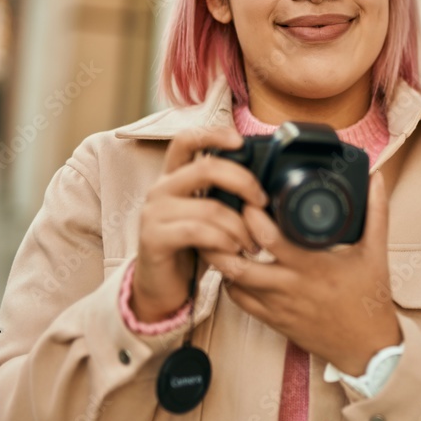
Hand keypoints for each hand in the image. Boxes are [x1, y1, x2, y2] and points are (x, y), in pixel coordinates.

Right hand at [131, 126, 268, 322]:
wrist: (163, 286)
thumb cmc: (194, 247)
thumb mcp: (211, 215)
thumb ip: (226, 195)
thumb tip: (267, 186)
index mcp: (175, 176)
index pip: (186, 140)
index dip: (213, 134)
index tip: (241, 141)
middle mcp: (161, 188)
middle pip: (206, 168)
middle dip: (244, 183)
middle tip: (262, 202)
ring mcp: (154, 212)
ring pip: (210, 207)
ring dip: (240, 227)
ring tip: (251, 244)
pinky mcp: (153, 237)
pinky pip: (198, 232)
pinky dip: (224, 241)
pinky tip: (233, 251)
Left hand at [202, 172, 401, 375]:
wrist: (367, 348)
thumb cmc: (370, 300)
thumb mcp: (376, 252)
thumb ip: (376, 212)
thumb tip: (376, 179)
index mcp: (314, 266)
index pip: (270, 238)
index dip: (252, 215)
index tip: (249, 197)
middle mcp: (290, 287)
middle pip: (239, 263)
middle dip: (224, 237)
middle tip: (222, 215)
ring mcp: (278, 306)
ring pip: (233, 282)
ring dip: (223, 258)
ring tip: (223, 236)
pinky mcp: (272, 320)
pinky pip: (239, 301)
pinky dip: (230, 281)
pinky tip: (235, 265)